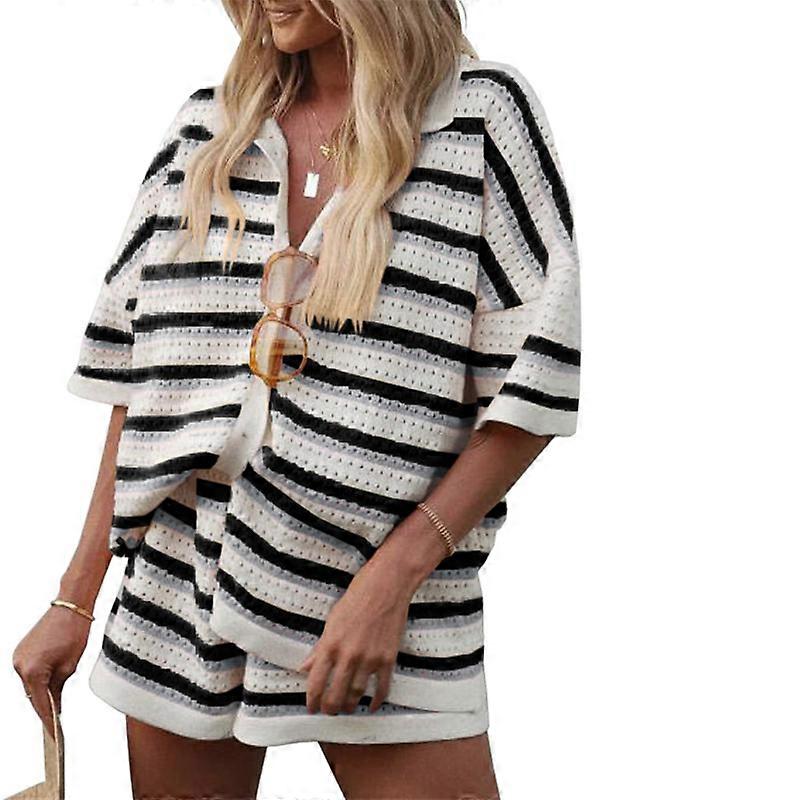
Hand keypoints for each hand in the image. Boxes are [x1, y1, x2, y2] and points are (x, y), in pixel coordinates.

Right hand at [12, 605, 92, 737]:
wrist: (71, 606)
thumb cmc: (74, 631)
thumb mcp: (70, 666)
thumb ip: (59, 688)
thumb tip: (54, 704)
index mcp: (32, 671)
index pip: (41, 704)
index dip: (49, 720)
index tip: (54, 734)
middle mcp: (20, 665)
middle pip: (33, 695)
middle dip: (46, 706)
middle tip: (57, 722)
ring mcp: (18, 657)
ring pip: (31, 684)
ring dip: (42, 691)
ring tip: (57, 703)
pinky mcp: (21, 651)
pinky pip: (29, 672)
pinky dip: (39, 679)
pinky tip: (50, 684)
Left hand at [299, 559, 412, 714]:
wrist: (388, 584)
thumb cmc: (358, 595)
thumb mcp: (332, 619)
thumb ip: (319, 647)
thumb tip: (305, 666)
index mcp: (331, 644)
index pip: (316, 682)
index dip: (311, 700)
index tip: (311, 708)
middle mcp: (349, 655)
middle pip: (336, 694)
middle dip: (330, 708)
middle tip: (329, 712)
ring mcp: (370, 658)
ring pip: (357, 694)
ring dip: (351, 706)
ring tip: (347, 709)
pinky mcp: (388, 657)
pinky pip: (382, 687)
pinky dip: (377, 700)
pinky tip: (373, 706)